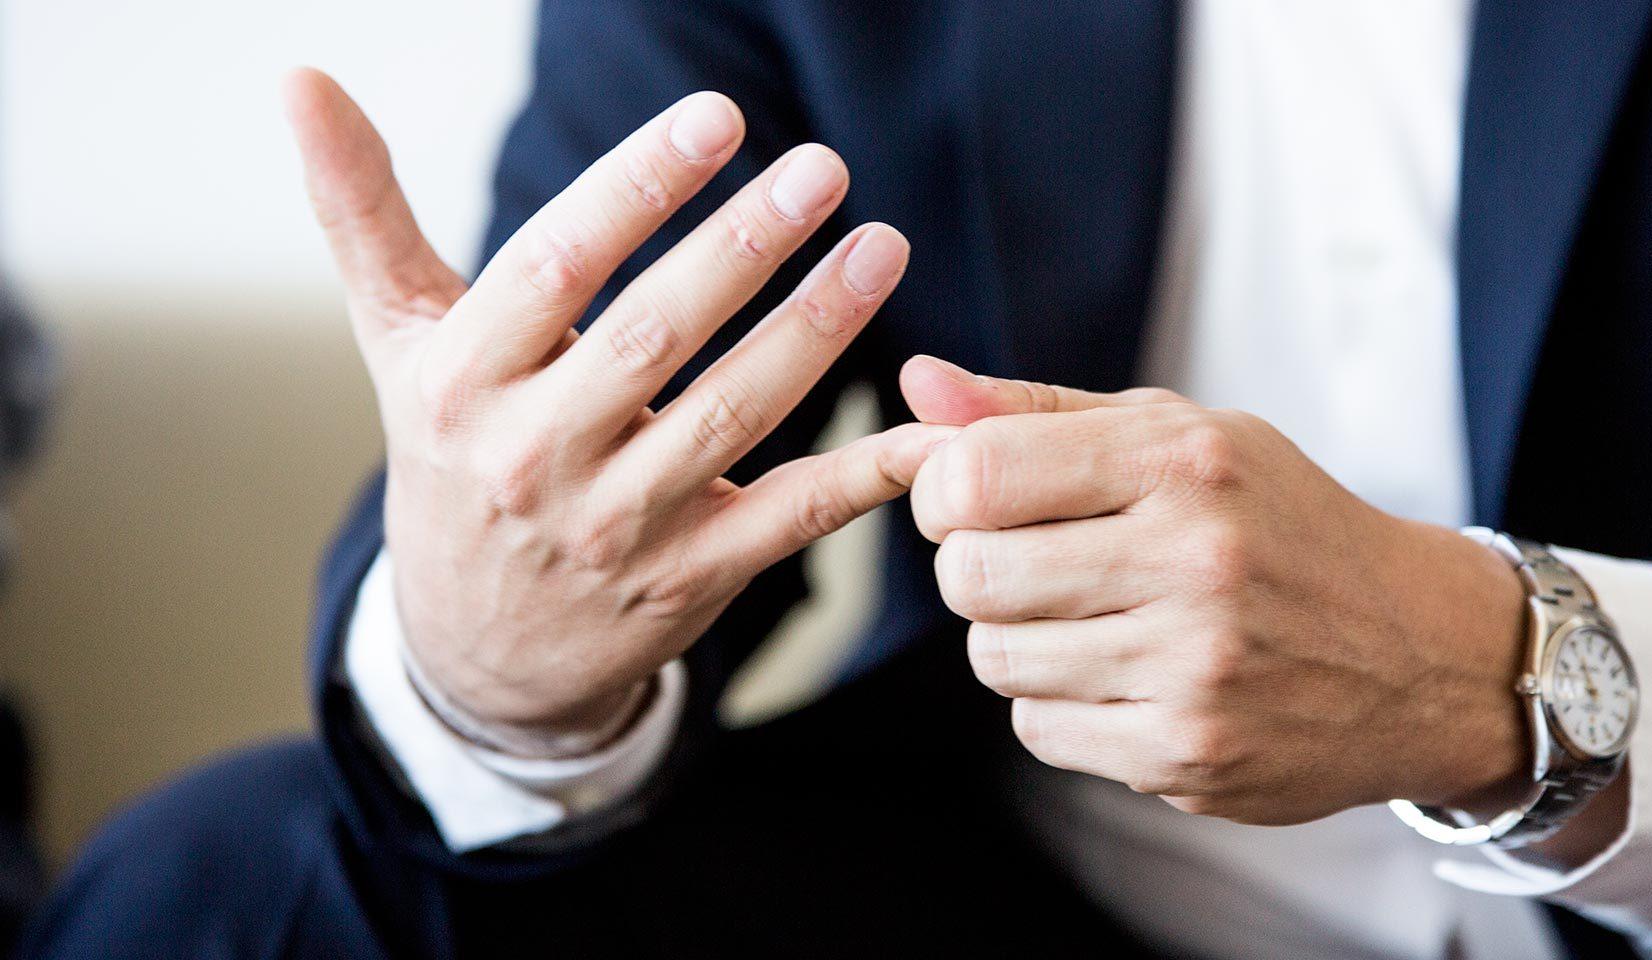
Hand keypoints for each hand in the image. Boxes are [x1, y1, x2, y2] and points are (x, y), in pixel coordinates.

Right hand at [284, 70, 951, 742]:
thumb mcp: (397, 344)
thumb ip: (363, 214)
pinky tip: (928, 423)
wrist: (476, 644)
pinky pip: (788, 518)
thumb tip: (300, 78)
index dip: (639, 189)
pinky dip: (864, 475)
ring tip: (882, 245)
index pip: (555, 268)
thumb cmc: (449, 460)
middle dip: (745, 248)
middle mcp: (535, 458)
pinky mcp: (690, 580)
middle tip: (822, 169)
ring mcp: (618, 527)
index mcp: (462, 383)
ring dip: (817, 329)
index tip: (720, 120)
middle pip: (656, 336)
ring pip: (734, 415)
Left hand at [900, 356, 1530, 824]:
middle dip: (972, 570)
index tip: (971, 500)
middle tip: (1023, 563)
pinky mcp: (1189, 753)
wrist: (1423, 653)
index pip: (977, 475)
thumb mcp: (1183, 436)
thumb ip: (1039, 412)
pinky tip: (1122, 677)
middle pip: (971, 575)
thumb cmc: (1282, 526)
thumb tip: (918, 383)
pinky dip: (1058, 705)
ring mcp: (1195, 667)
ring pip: (995, 658)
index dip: (943, 492)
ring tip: (1087, 618)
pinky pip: (1038, 729)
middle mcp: (1194, 560)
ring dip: (1017, 639)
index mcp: (1186, 462)